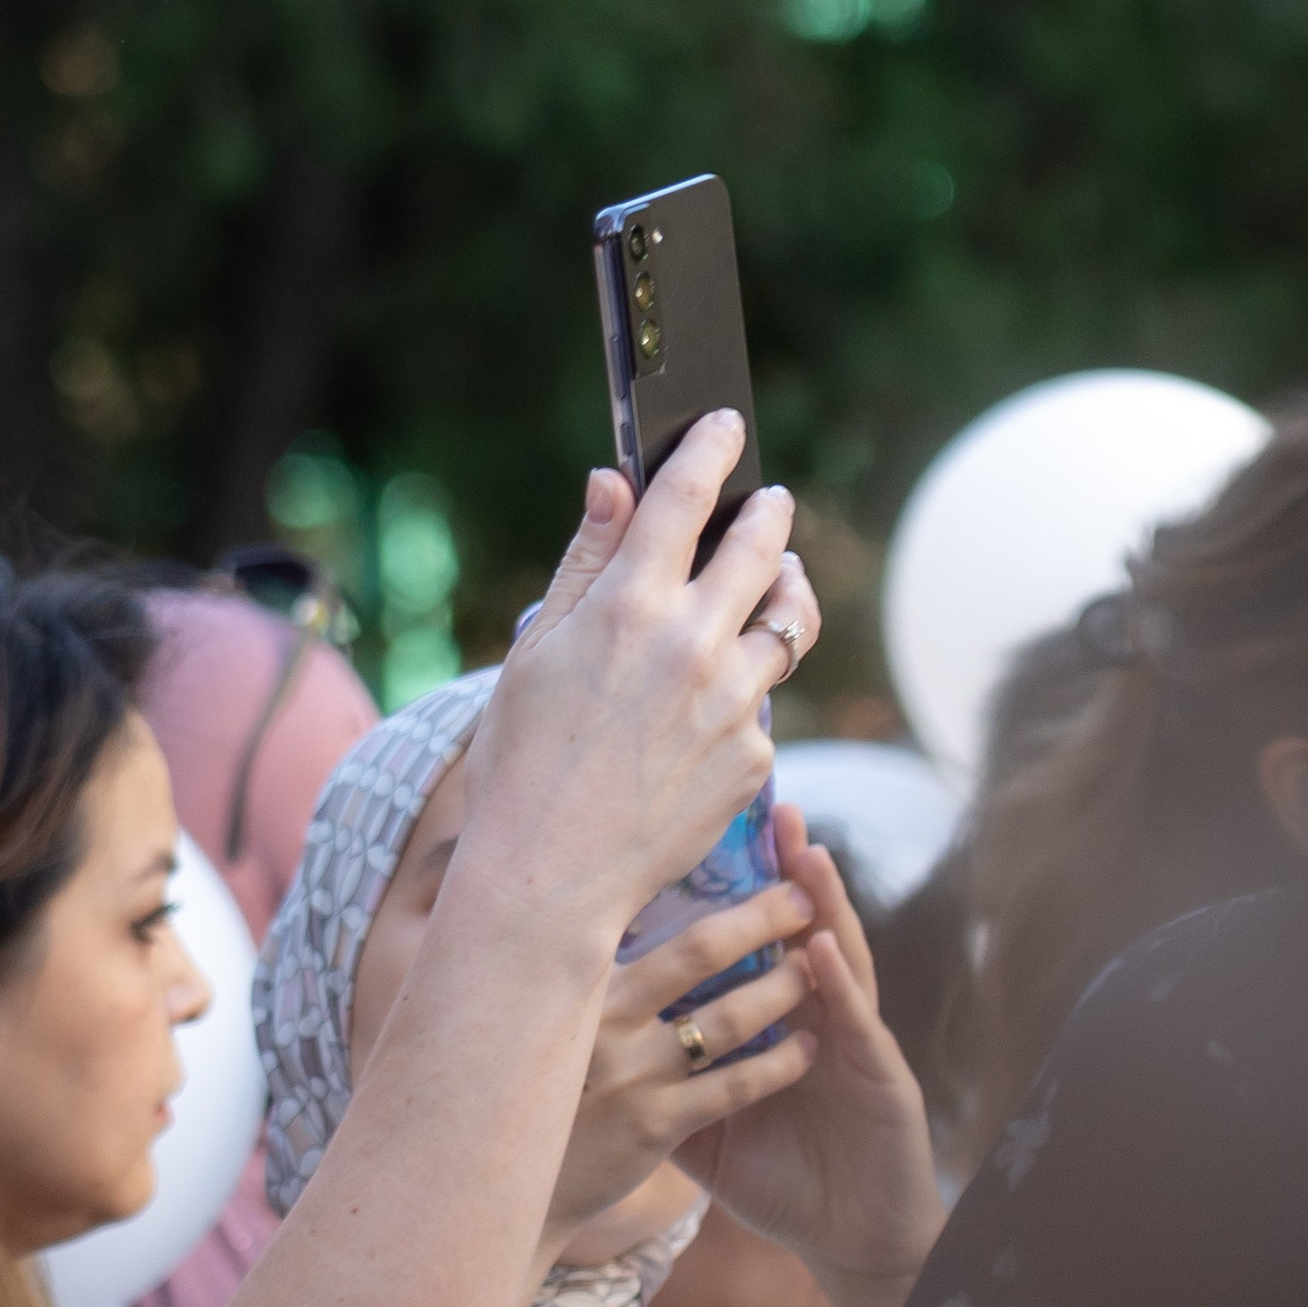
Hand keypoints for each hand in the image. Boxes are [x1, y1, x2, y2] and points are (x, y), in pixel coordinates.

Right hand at [459, 415, 821, 940]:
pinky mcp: (751, 755)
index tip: (725, 426)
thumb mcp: (533, 655)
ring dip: (783, 592)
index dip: (710, 448)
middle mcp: (691, 642)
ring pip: (787, 620)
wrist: (547, 880)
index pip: (687, 494)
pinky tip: (712, 709)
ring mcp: (731, 701)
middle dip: (768, 513)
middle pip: (762, 545)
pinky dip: (744, 694)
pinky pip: (763, 704)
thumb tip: (613, 484)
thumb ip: (584, 563)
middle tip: (768, 504)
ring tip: (775, 586)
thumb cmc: (519, 768)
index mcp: (627, 605)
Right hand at [534, 876, 817, 1260]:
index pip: (648, 913)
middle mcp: (603, 1021)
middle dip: (762, 918)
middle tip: (802, 898)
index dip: (705, 886)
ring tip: (812, 972)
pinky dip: (780, 1062)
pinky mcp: (654, 1126)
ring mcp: (631, 1074)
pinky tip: (807, 1048)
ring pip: (730, 1017)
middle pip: (701, 951)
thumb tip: (596, 915)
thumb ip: (571, 977)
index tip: (750, 860)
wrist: (505, 1188)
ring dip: (782, 988)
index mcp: (577, 987)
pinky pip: (736, 1086)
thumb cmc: (529, 1097)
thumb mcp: (536, 1027)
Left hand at [674, 808, 945, 1306]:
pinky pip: (856, 1024)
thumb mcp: (703, 1134)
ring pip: (834, 959)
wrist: (851, 1241)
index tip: (693, 837)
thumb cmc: (781, 1184)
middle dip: (776, 871)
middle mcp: (815, 1019)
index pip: (748, 949)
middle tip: (759, 803)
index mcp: (774, 1026)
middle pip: (793, 935)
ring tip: (800, 848)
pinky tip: (825, 948)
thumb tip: (581, 1070)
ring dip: (820, 904)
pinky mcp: (879, 1077)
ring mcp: (851, 1042)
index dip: (728, 894)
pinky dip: (841, 984)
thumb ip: (660, 1090)